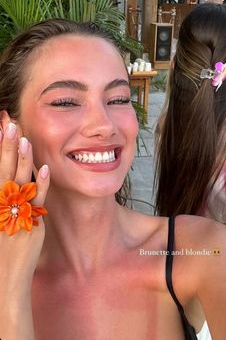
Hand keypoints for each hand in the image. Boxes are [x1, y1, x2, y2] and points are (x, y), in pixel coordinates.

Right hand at [0, 121, 49, 294]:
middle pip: (2, 170)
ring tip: (24, 139)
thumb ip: (3, 198)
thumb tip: (10, 178)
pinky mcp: (31, 226)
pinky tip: (43, 169)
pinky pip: (36, 202)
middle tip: (7, 122)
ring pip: (18, 182)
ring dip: (21, 160)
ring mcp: (15, 216)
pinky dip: (39, 185)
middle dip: (5, 146)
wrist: (4, 280)